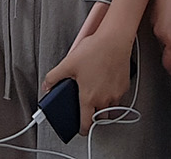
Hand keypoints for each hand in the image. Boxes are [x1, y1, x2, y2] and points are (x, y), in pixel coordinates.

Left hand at [41, 2, 132, 135]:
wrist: (114, 40)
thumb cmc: (94, 50)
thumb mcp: (68, 63)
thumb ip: (53, 78)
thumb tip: (46, 86)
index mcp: (88, 97)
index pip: (87, 123)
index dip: (82, 129)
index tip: (81, 129)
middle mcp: (104, 99)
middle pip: (99, 117)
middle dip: (93, 115)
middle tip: (88, 107)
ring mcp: (116, 94)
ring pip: (110, 108)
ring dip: (103, 105)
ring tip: (96, 93)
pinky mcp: (124, 87)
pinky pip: (118, 97)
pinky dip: (111, 95)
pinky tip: (105, 83)